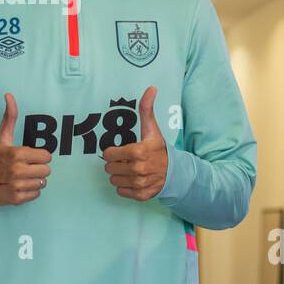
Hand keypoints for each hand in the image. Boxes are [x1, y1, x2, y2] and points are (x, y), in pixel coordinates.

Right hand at [0, 93, 51, 211]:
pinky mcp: (16, 199)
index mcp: (17, 154)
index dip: (39, 156)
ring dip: (34, 180)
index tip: (29, 157)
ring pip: (42, 183)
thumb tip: (9, 95)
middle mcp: (18, 170)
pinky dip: (30, 192)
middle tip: (25, 168)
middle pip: (47, 171)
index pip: (47, 156)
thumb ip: (9, 116)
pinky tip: (19, 186)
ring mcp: (17, 186)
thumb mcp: (1, 137)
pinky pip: (36, 195)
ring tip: (22, 177)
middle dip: (38, 169)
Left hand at [101, 86, 167, 201]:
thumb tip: (151, 88)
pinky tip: (134, 180)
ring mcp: (140, 184)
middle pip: (109, 168)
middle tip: (127, 161)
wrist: (175, 172)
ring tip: (130, 170)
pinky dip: (125, 187)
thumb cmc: (159, 149)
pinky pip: (121, 192)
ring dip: (119, 175)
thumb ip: (146, 109)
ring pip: (114, 180)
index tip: (119, 151)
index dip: (112, 152)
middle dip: (116, 164)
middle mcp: (138, 169)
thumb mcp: (152, 129)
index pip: (108, 155)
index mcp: (138, 152)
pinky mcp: (141, 195)